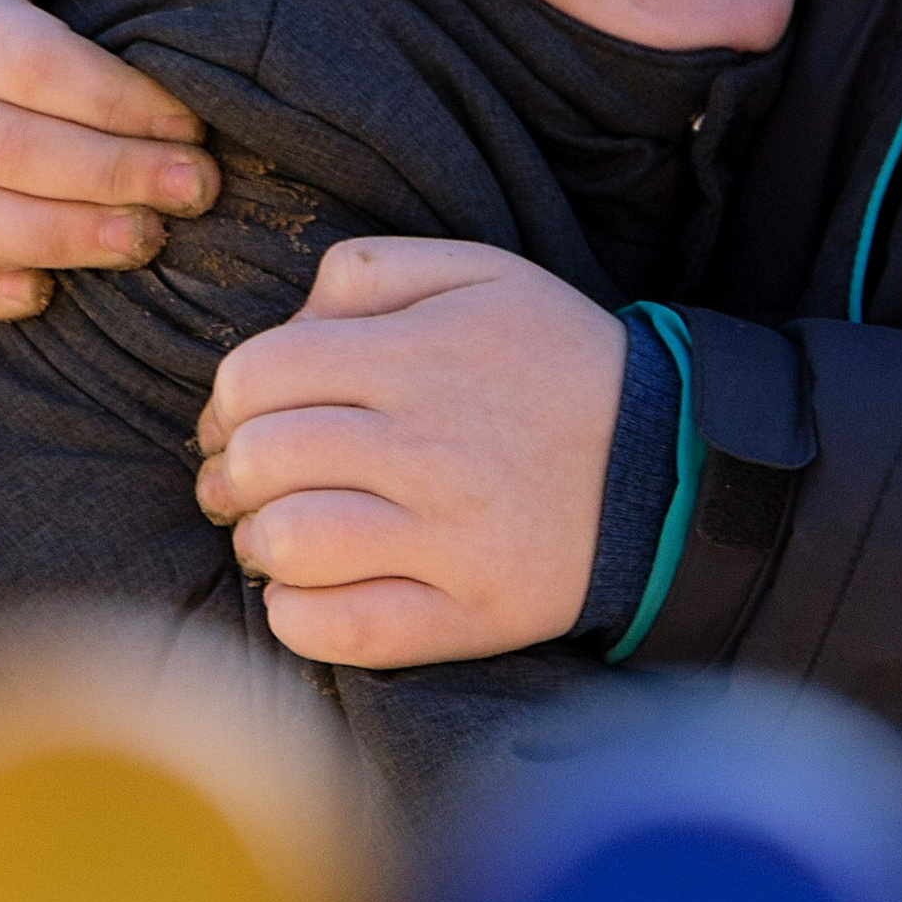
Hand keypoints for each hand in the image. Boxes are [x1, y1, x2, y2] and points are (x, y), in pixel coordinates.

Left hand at [195, 239, 625, 666]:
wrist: (671, 463)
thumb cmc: (557, 362)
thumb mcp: (481, 273)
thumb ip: (370, 270)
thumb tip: (287, 324)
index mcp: (420, 355)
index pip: (257, 376)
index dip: (229, 402)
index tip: (242, 420)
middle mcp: (428, 445)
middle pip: (262, 461)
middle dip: (234, 474)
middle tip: (250, 484)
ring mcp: (449, 537)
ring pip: (289, 546)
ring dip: (261, 544)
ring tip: (281, 538)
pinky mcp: (469, 613)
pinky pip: (339, 630)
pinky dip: (297, 616)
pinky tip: (307, 594)